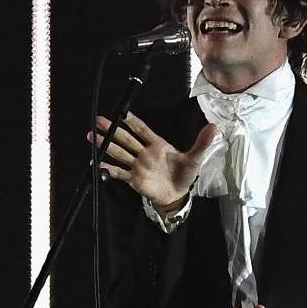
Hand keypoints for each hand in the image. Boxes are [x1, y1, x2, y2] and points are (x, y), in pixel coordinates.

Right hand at [90, 111, 219, 214]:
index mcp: (157, 144)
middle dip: (111, 129)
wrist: (177, 195)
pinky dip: (107, 168)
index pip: (142, 129)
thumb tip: (215, 126)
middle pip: (125, 138)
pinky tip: (96, 163)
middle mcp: (144, 152)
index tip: (121, 112)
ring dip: (105, 145)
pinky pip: (118, 172)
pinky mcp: (133, 178)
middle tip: (98, 120)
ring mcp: (137, 165)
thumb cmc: (185, 175)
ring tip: (91, 136)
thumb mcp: (195, 158)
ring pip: (118, 152)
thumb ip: (201, 143)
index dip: (132, 121)